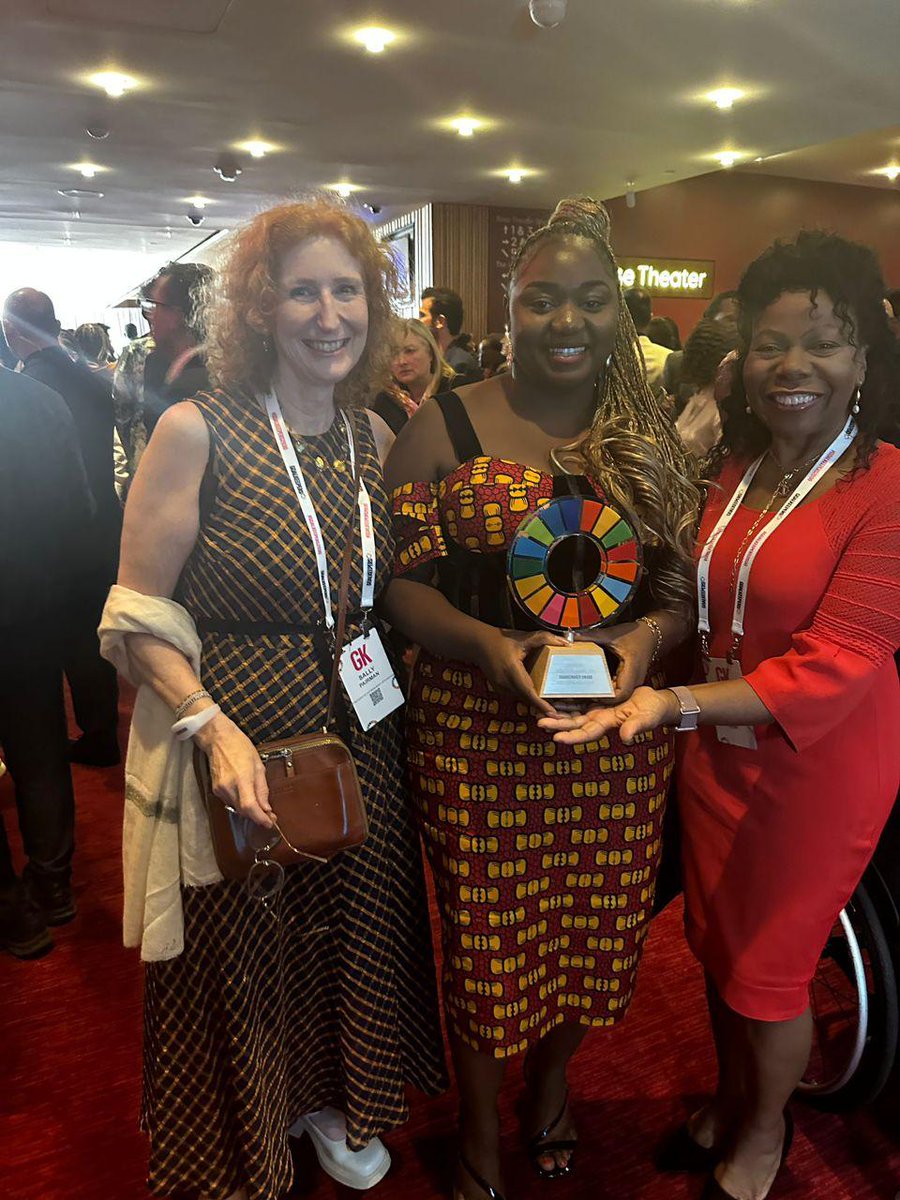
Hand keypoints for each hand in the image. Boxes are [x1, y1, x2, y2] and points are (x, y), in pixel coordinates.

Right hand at [194, 711, 273, 827]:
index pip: (250, 807)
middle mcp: (229, 787)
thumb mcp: (258, 765)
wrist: (218, 739)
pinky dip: (239, 802)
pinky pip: (230, 802)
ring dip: (248, 809)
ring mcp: (220, 790)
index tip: (270, 823)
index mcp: (242, 779)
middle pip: (244, 811)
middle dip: (257, 815)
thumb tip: (266, 808)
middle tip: (269, 815)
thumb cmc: (240, 747)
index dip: (260, 818)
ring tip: (259, 804)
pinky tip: (245, 795)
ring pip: (236, 808)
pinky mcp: (215, 790)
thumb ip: (262, 789)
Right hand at [473, 627, 568, 716]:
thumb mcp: (524, 637)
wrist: (478, 644)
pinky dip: (528, 697)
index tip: (553, 714)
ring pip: (523, 699)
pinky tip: (540, 697)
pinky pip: (517, 696)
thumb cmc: (501, 640)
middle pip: (527, 699)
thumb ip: (545, 638)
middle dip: (543, 707)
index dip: (541, 704)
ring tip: (554, 707)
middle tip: (561, 712)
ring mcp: (501, 689)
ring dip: (536, 703)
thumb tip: (566, 642)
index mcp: (512, 671)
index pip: (528, 692)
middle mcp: (506, 684)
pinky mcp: (500, 689)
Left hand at [538, 685, 677, 745]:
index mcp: (608, 724)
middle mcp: (599, 719)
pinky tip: (553, 696)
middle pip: (574, 724)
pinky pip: (579, 700)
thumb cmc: (653, 712)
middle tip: (538, 721)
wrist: (656, 702)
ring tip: (539, 710)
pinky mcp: (598, 699)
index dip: (572, 737)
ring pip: (574, 713)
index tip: (556, 738)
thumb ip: (636, 727)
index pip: (587, 734)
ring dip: (557, 713)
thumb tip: (626, 738)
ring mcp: (597, 709)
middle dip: (557, 724)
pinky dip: (567, 700)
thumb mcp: (646, 718)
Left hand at [574, 620, 655, 701]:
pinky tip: (592, 686)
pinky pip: (617, 689)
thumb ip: (592, 636)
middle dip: (600, 699)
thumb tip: (570, 637)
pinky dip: (605, 689)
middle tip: (580, 696)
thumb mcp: (612, 634)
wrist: (651, 635)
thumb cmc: (635, 635)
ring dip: (601, 695)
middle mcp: (634, 680)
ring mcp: (633, 682)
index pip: (621, 693)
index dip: (606, 698)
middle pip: (617, 698)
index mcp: (632, 670)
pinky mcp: (629, 680)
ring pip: (617, 695)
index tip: (591, 694)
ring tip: (582, 693)